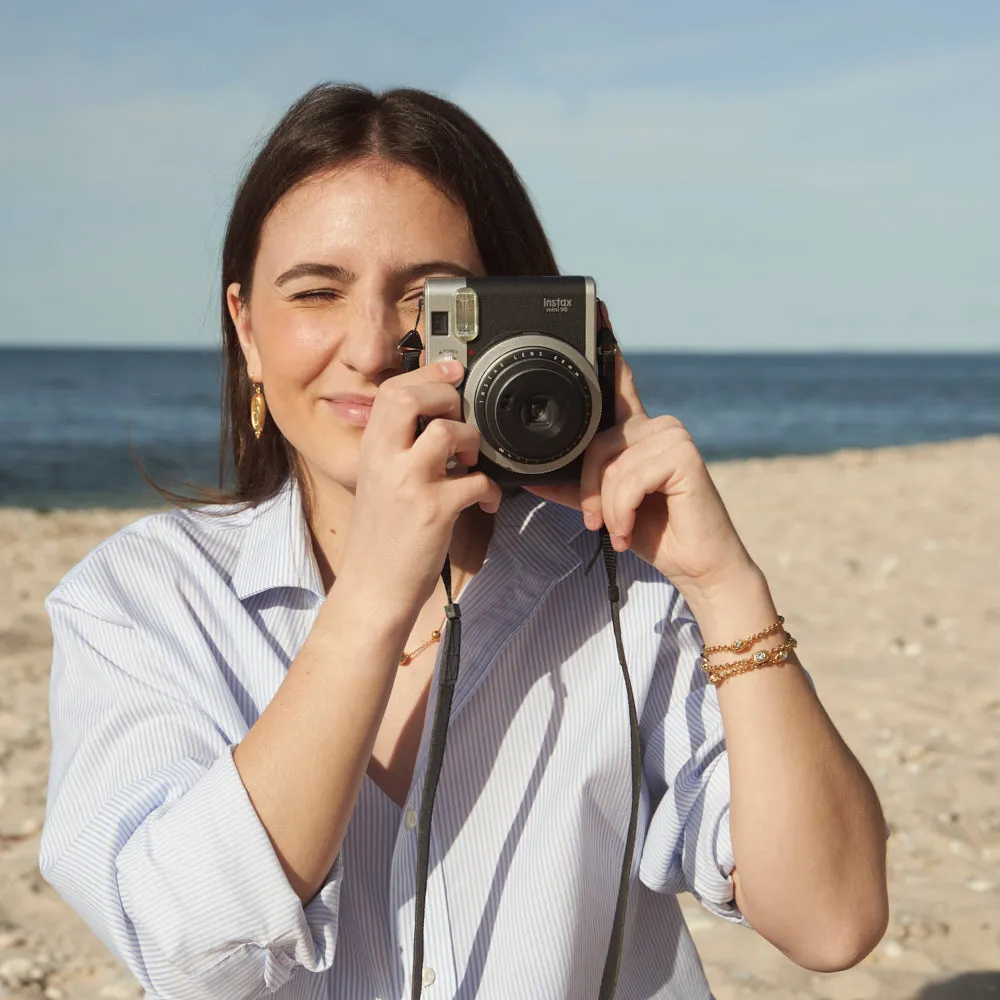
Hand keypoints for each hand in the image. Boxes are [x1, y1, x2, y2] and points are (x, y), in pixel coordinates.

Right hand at [341, 359, 501, 611]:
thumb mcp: (377, 482)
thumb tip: (436, 421)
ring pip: (448, 433)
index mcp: (370, 450)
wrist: (373, 587)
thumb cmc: (380, 537)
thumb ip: (397, 449)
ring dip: (472, 442)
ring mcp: (408, 484)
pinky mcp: (434, 511)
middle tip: (459, 417)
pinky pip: (477, 481)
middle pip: (412, 398)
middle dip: (447, 396)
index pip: (392, 391)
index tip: (452, 372)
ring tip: (471, 464)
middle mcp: (384, 460)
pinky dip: (491, 490)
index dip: (427, 373)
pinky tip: (486, 503)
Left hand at [523, 304, 756, 600]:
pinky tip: (633, 529)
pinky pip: (628, 478)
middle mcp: (657, 426)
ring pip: (610, 463)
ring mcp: (672, 435)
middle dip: (589, 488)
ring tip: (619, 530)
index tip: (600, 312)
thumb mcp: (605, 507)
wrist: (698, 564)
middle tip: (595, 522)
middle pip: (596, 442)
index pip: (620, 385)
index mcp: (638, 432)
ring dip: (607, 507)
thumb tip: (531, 478)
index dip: (609, 349)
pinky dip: (623, 511)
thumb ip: (573, 487)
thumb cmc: (656, 532)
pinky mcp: (683, 454)